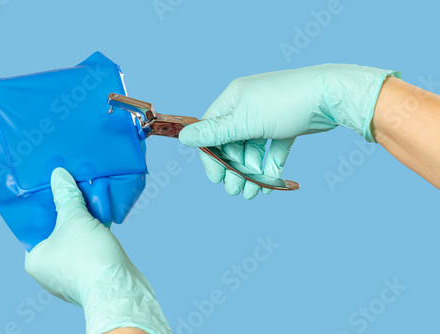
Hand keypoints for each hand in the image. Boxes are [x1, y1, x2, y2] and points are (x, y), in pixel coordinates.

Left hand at [24, 168, 170, 333]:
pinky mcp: (89, 275)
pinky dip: (94, 233)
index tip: (54, 187)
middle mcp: (48, 269)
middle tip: (73, 188)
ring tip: (90, 198)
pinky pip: (88, 247)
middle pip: (57, 231)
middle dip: (67, 211)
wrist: (117, 288)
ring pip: (75, 239)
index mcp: (34, 259)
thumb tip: (59, 175)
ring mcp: (69, 274)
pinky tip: (102, 216)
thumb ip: (66, 196)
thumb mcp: (74, 218)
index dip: (46, 205)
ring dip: (83, 221)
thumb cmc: (87, 255)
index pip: (35, 226)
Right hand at [179, 64, 399, 198]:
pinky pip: (272, 147)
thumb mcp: (245, 121)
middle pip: (233, 143)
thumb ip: (215, 133)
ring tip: (256, 191)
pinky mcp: (285, 124)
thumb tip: (184, 137)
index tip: (216, 178)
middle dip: (235, 169)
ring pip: (253, 148)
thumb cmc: (285, 103)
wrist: (330, 95)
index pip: (212, 130)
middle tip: (237, 191)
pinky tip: (272, 180)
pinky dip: (270, 164)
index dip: (212, 156)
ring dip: (252, 171)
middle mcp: (248, 106)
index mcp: (233, 99)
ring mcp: (267, 115)